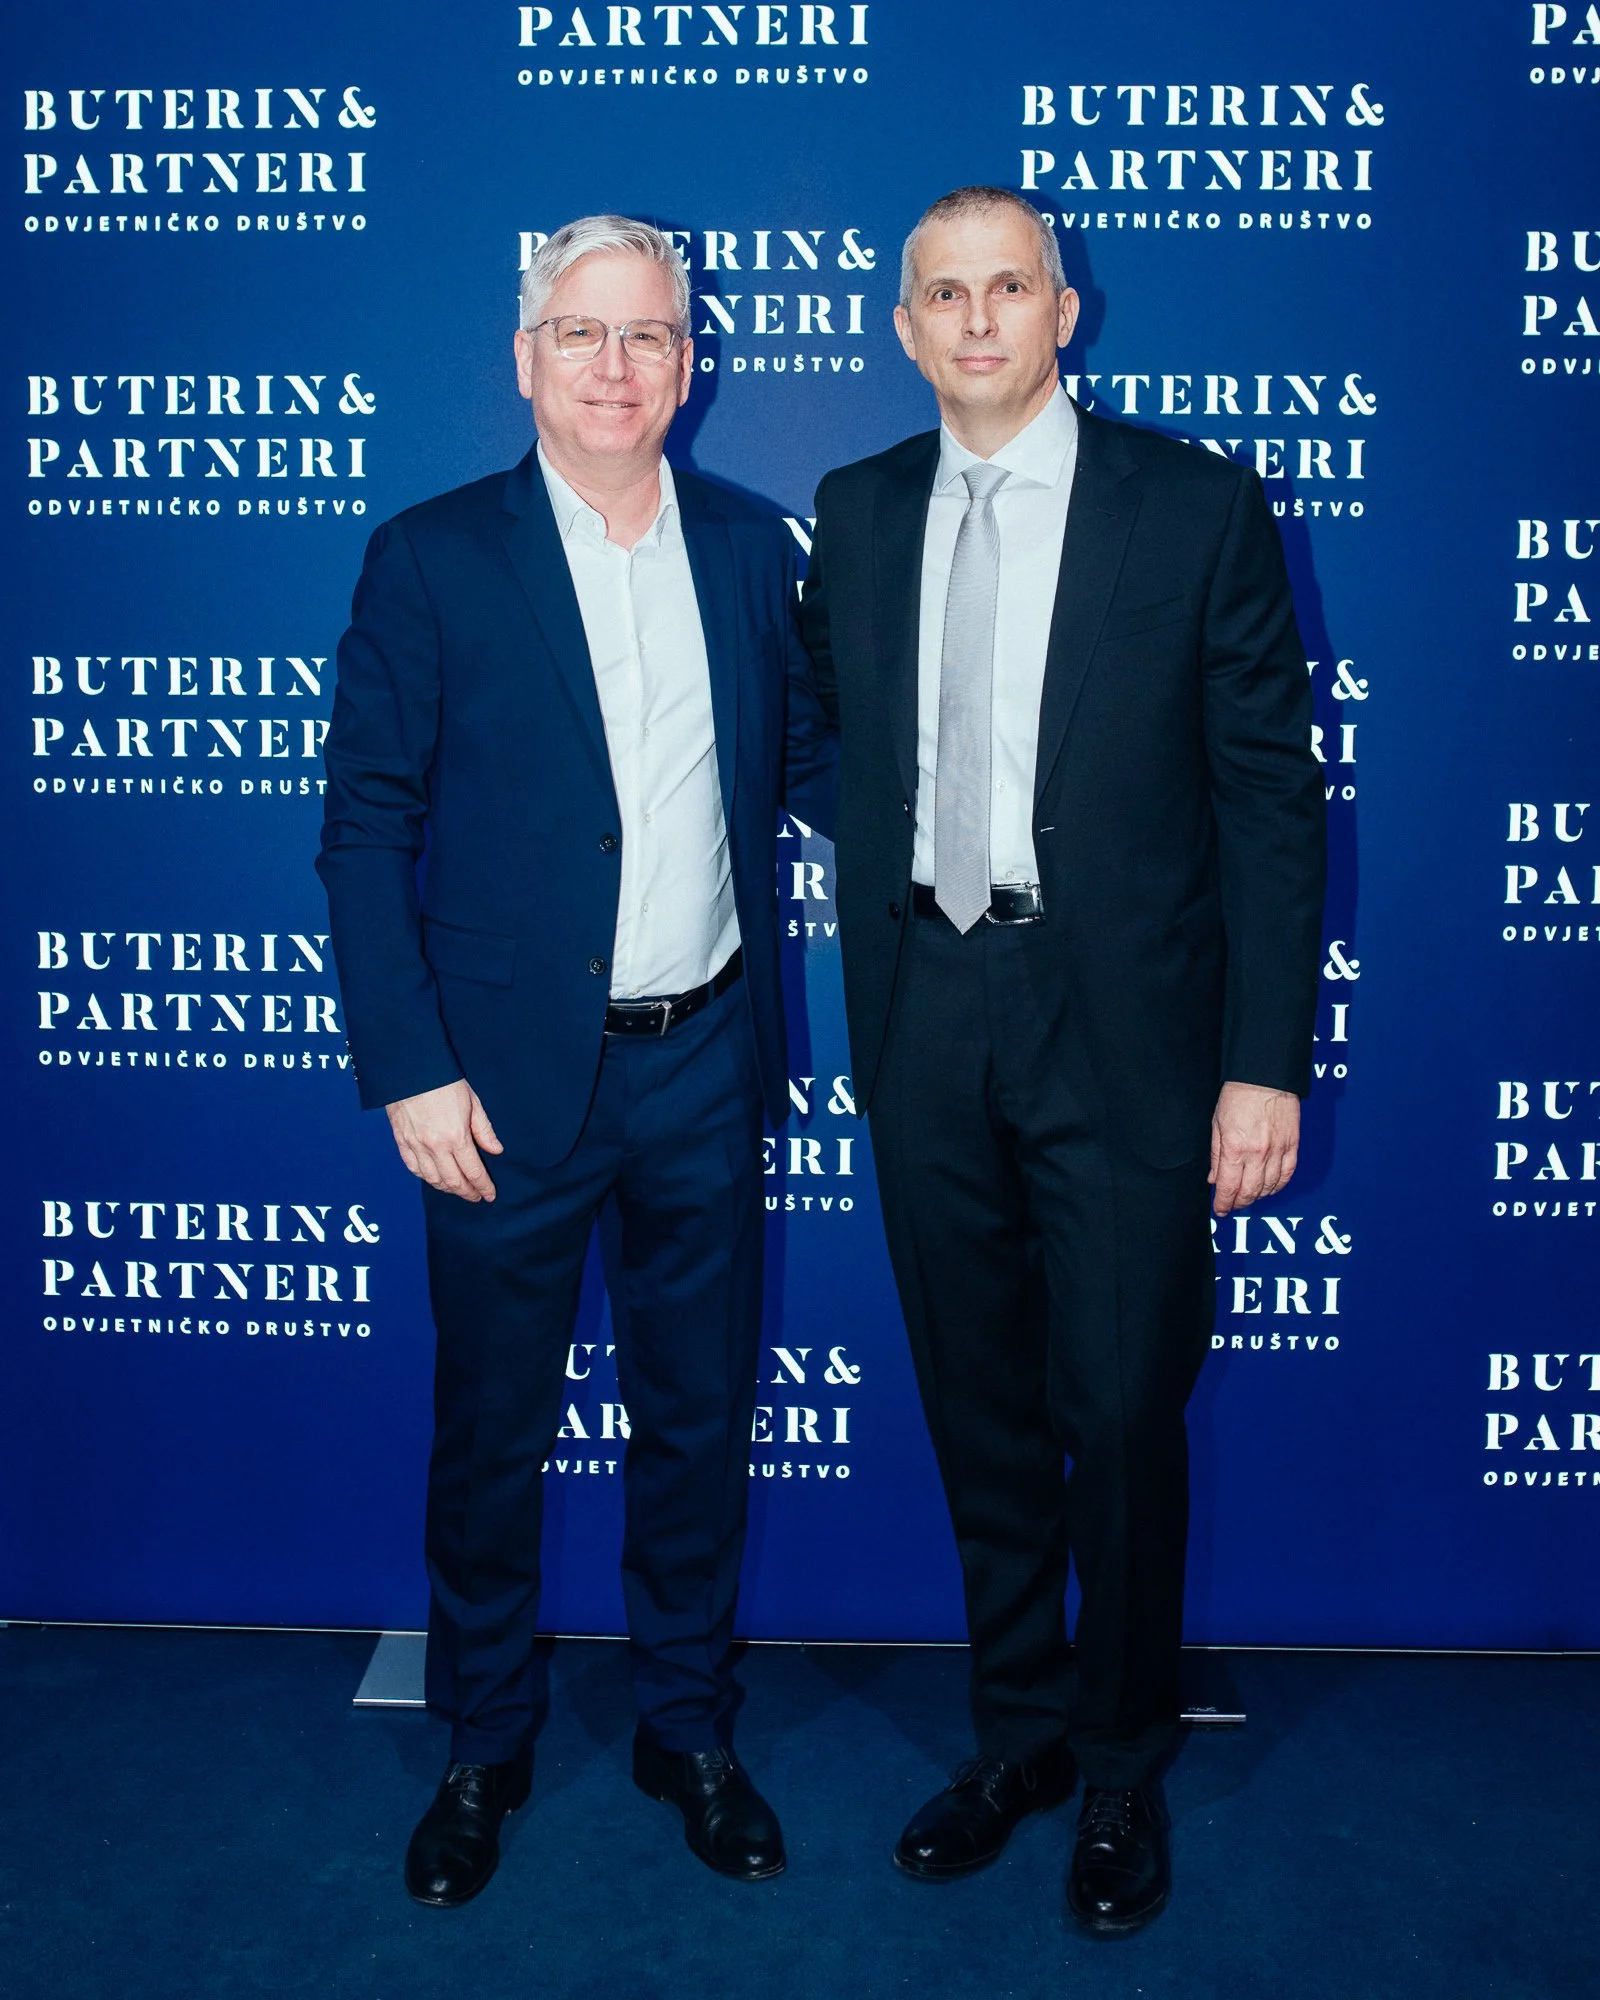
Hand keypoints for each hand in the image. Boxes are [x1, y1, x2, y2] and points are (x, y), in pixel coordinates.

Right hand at [386, 1079, 502, 1201]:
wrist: (410, 1069)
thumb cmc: (443, 1081)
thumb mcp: (473, 1102)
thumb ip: (484, 1130)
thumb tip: (495, 1150)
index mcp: (456, 1137)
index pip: (473, 1172)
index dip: (483, 1186)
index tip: (490, 1195)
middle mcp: (435, 1147)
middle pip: (453, 1181)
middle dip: (467, 1193)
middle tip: (476, 1197)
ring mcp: (416, 1146)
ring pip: (433, 1179)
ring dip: (447, 1188)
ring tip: (458, 1189)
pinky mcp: (401, 1142)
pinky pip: (414, 1169)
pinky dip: (426, 1178)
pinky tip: (435, 1179)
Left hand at [1209, 1081, 1299, 1216]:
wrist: (1265, 1077)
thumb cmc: (1238, 1096)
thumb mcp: (1216, 1125)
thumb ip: (1216, 1155)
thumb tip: (1214, 1179)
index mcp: (1235, 1149)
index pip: (1229, 1188)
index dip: (1223, 1203)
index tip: (1220, 1209)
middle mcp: (1258, 1154)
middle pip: (1250, 1192)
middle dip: (1239, 1203)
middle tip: (1232, 1206)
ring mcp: (1278, 1151)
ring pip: (1269, 1187)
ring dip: (1257, 1196)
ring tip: (1248, 1197)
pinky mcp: (1292, 1146)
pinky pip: (1287, 1175)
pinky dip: (1278, 1186)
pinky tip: (1269, 1188)